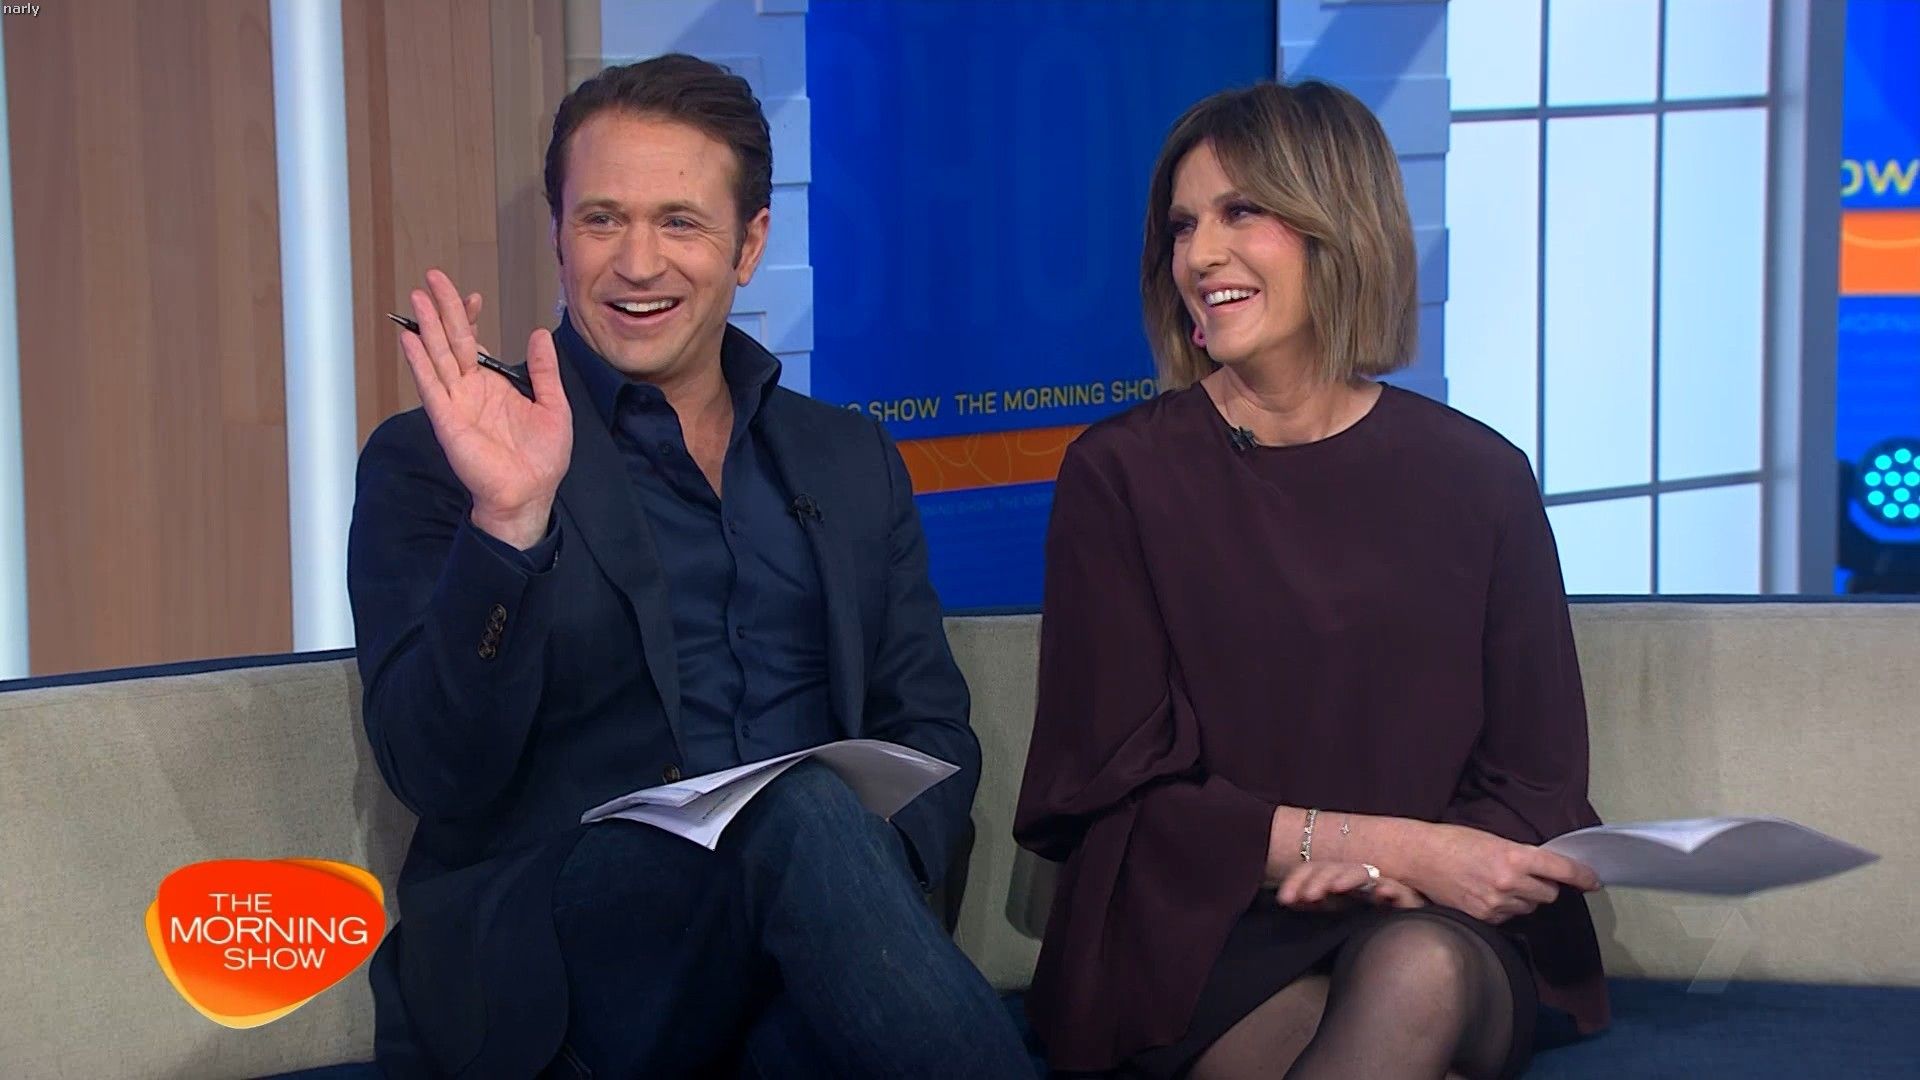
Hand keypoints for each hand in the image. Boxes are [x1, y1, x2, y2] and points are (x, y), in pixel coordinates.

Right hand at [398, 269, 571, 548]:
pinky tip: (410, 340)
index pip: (475, 343)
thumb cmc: (541, 458)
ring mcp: (456, 403)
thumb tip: (539, 334)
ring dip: (427, 327)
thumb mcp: (553, 405)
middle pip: (452, 341)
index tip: (473, 295)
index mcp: (493, 385)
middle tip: (433, 277)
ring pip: (438, 357)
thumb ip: (543, 371)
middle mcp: (470, 390)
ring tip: (417, 298)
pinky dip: (419, 363)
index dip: (470, 318)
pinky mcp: (448, 420)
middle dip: (443, 309)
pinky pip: (431, 386)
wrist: (530, 494)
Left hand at [1276, 861, 1425, 912]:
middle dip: (1319, 880)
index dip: (1298, 880)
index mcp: (1336, 879)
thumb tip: (1286, 898)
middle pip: (1335, 869)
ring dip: (1347, 879)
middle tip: (1308, 896)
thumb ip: (1312, 902)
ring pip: (1361, 874)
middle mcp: (1356, 878)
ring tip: (1335, 889)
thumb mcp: (1333, 910)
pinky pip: (1398, 890)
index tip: (1284, 899)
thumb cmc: (1365, 917)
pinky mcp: (1404, 898)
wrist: (1404, 931)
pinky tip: (1381, 895)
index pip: (1314, 869)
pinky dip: (1390, 890)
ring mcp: (1379, 884)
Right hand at [1407, 823, 1600, 924]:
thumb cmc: (1453, 841)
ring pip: (1530, 907)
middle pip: (1550, 894)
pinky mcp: (1484, 918)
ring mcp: (1496, 903)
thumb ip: (1522, 856)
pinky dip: (1505, 908)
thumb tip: (1547, 870)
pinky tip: (1485, 894)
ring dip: (1524, 898)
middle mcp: (1509, 882)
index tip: (1594, 881)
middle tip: (1526, 875)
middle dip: (1544, 886)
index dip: (1583, 876)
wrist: (1419, 858)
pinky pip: (1509, 917)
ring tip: (1498, 883)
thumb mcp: (1493, 839)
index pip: (1562, 870)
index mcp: (1514, 857)